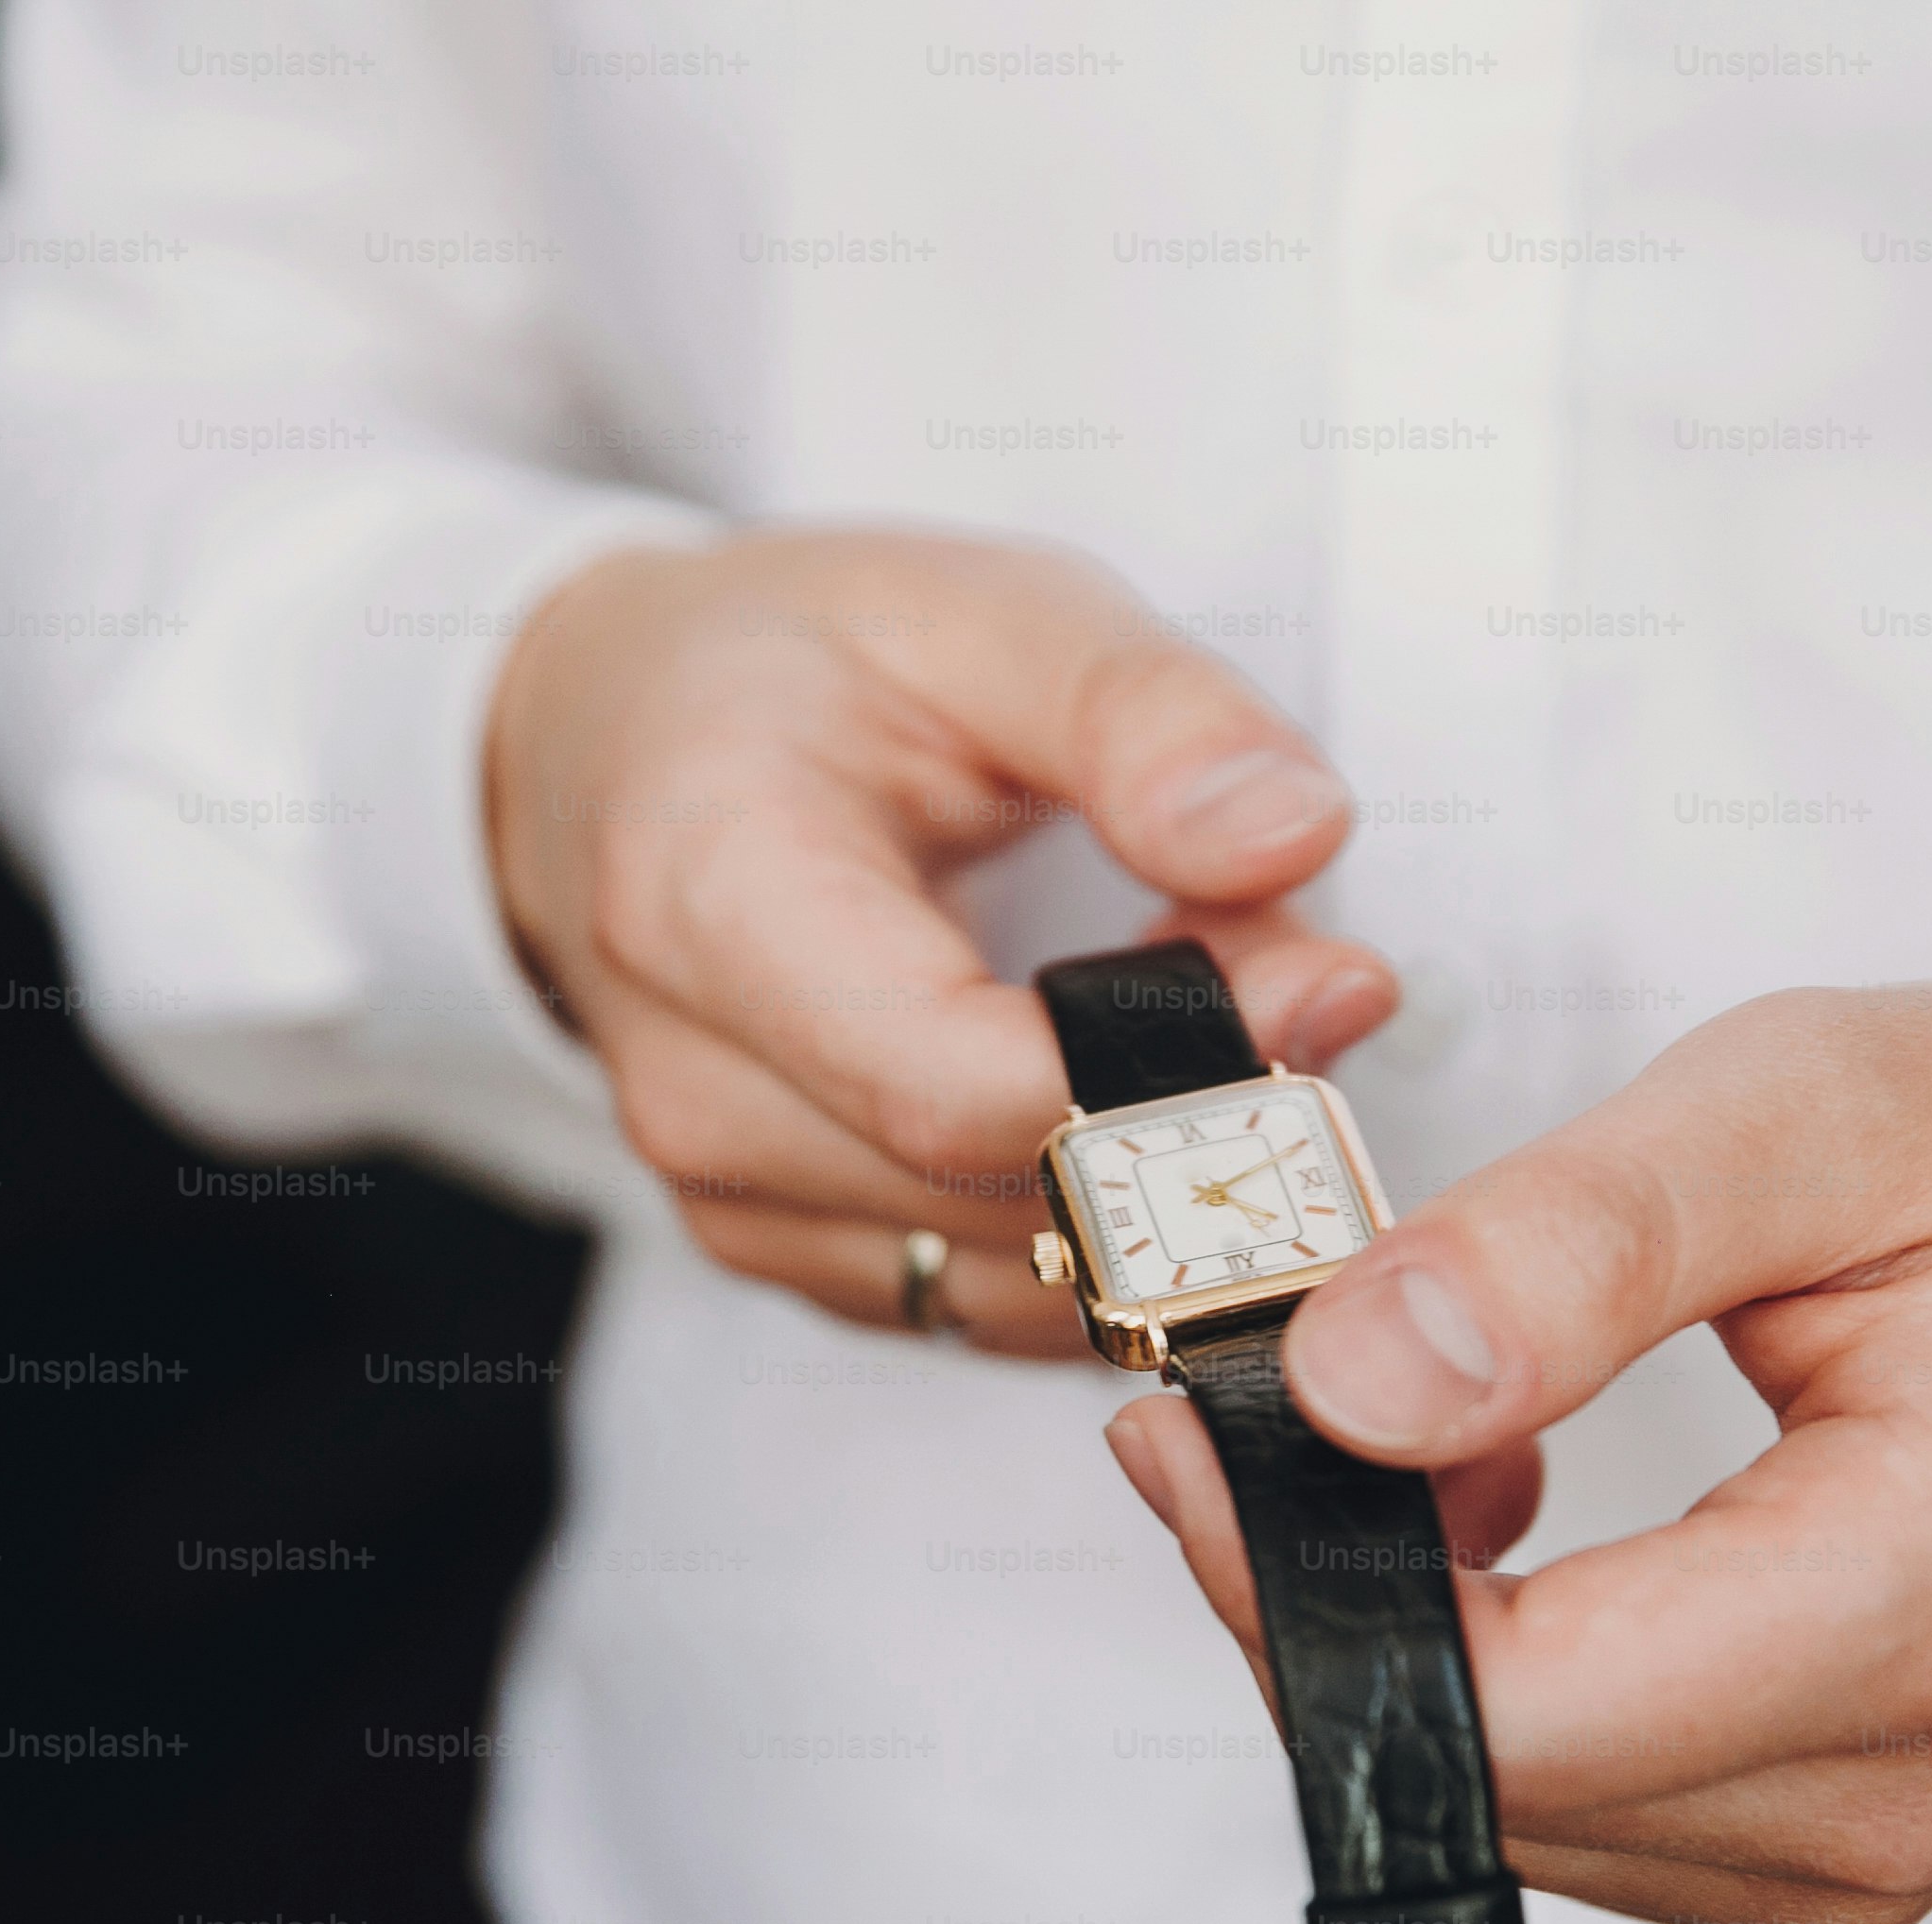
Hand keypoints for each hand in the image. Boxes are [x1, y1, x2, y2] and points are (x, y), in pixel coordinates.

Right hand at [487, 529, 1396, 1354]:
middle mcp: (699, 1090)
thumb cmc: (789, 672)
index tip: (1327, 983)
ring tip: (1218, 1013)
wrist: (604, 749)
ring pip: (1027, 1284)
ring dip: (1170, 1184)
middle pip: (1009, 1206)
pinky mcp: (794, 1257)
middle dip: (1205, 1116)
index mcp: (709, 904)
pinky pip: (1000, 1305)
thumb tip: (1292, 835)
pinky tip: (1138, 1095)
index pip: (953, 1092)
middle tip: (1312, 977)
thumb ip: (1142, 714)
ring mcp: (736, 1198)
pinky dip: (1108, 1226)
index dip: (1168, 1074)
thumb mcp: (976, 611)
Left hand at [1106, 987, 1931, 1923]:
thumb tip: (1344, 1383)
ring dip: (1400, 1632)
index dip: (1295, 1576)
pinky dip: (1492, 1674)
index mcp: (1928, 1606)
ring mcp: (1874, 1865)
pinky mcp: (1836, 1861)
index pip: (1510, 1708)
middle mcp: (1905, 1798)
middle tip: (1258, 1383)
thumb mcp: (1837, 1104)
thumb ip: (1579, 1241)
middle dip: (1317, 1590)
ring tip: (1429, 1412)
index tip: (1195, 1410)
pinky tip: (1512, 1514)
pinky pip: (1583, 1809)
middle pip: (1481, 1781)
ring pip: (1509, 1811)